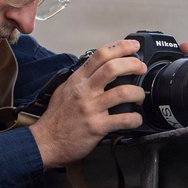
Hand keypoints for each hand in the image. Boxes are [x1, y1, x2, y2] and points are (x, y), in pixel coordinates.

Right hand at [29, 38, 146, 170]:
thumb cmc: (56, 118)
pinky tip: (136, 118)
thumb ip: (80, 79)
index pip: (100, 55)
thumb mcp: (64, 90)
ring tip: (139, 97)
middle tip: (141, 68)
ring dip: (138, 93)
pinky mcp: (97, 126)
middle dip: (133, 64)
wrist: (46, 141)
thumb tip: (96, 69)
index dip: (120, 47)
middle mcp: (84, 91)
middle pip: (112, 68)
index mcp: (78, 80)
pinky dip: (136, 118)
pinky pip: (124, 120)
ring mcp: (90, 108)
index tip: (133, 46)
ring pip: (122, 92)